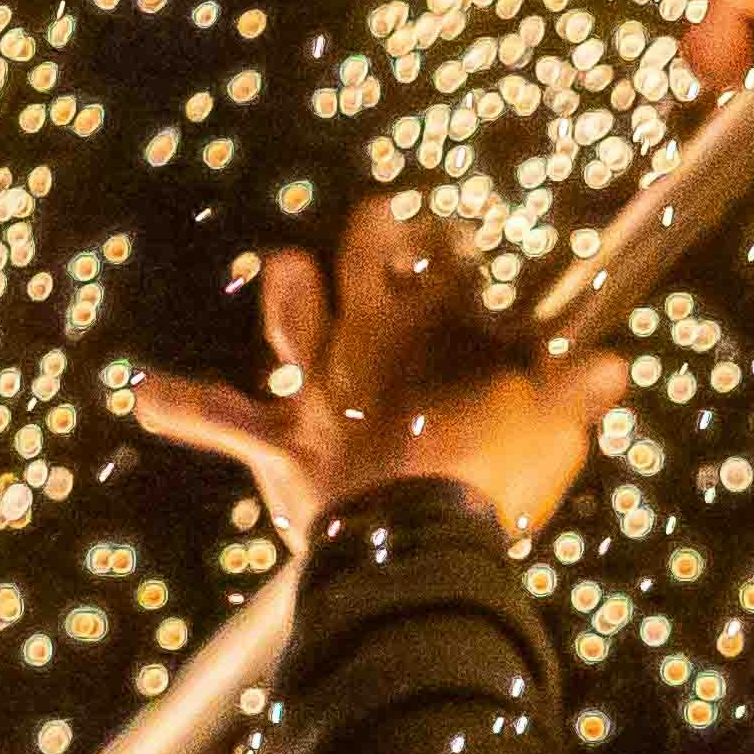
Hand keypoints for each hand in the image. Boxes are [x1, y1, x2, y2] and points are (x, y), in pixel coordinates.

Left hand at [126, 192, 625, 551]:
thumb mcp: (551, 429)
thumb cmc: (491, 479)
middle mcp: (368, 336)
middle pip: (367, 257)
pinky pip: (218, 418)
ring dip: (290, 295)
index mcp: (438, 324)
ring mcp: (318, 386)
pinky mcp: (281, 440)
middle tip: (384, 215)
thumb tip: (611, 367)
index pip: (450, 259)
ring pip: (293, 321)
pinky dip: (180, 405)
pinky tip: (142, 393)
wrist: (417, 538)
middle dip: (377, 231)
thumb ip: (574, 391)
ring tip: (286, 265)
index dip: (455, 247)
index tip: (460, 245)